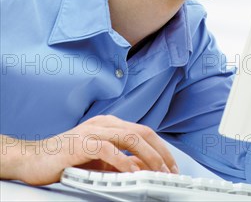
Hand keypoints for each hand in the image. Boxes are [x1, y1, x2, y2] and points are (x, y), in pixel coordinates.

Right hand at [1, 116, 177, 185]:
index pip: (143, 132)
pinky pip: (107, 150)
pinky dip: (123, 161)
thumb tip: (142, 170)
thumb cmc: (65, 157)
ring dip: (148, 157)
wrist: (33, 157)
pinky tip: (132, 172)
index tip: (171, 165)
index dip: (160, 148)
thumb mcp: (98, 159)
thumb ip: (118, 160)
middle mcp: (104, 124)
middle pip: (141, 133)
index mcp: (110, 124)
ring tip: (158, 172)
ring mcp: (93, 131)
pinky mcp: (81, 144)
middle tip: (170, 171)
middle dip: (160, 152)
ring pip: (129, 138)